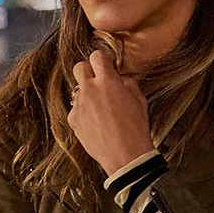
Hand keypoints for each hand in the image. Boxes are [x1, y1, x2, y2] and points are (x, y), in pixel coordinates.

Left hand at [67, 50, 153, 175]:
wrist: (125, 155)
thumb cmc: (136, 128)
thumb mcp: (140, 100)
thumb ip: (128, 83)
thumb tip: (121, 79)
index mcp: (108, 81)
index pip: (97, 56)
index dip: (103, 59)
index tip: (107, 65)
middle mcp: (90, 90)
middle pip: (79, 67)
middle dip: (88, 71)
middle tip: (99, 81)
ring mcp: (79, 105)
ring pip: (78, 90)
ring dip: (88, 94)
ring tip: (101, 108)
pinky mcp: (73, 120)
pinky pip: (76, 109)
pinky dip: (84, 112)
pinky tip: (97, 123)